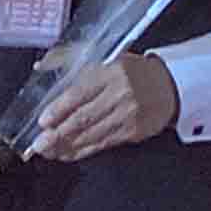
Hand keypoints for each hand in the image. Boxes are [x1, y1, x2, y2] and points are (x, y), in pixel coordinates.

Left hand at [29, 51, 178, 162]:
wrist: (170, 85)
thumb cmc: (134, 72)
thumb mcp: (106, 57)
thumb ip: (71, 58)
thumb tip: (41, 66)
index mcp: (112, 72)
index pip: (80, 93)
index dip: (59, 109)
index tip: (43, 121)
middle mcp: (121, 94)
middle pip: (83, 118)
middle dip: (58, 134)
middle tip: (39, 144)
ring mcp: (129, 115)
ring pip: (91, 134)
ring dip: (66, 146)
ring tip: (49, 151)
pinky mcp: (134, 131)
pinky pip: (104, 143)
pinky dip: (83, 150)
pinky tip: (69, 153)